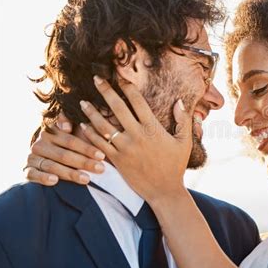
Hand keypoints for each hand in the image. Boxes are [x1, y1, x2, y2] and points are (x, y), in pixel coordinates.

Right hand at [24, 113, 105, 185]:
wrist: (44, 155)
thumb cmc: (66, 144)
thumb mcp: (71, 132)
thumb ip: (72, 125)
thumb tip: (67, 127)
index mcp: (51, 132)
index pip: (70, 141)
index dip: (87, 148)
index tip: (102, 156)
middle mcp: (40, 144)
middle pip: (64, 155)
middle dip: (84, 162)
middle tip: (100, 169)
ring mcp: (32, 157)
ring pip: (52, 166)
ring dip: (69, 173)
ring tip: (86, 179)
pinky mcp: (26, 170)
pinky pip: (32, 174)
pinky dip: (43, 177)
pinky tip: (55, 180)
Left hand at [78, 76, 192, 200]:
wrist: (164, 191)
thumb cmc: (176, 165)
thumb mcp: (184, 142)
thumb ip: (183, 121)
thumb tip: (180, 101)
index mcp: (153, 128)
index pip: (137, 101)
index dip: (127, 87)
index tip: (119, 76)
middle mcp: (137, 135)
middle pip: (117, 108)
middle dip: (106, 91)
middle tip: (96, 78)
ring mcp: (125, 148)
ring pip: (103, 126)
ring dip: (92, 112)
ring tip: (83, 102)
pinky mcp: (117, 160)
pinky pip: (99, 144)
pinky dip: (90, 134)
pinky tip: (83, 125)